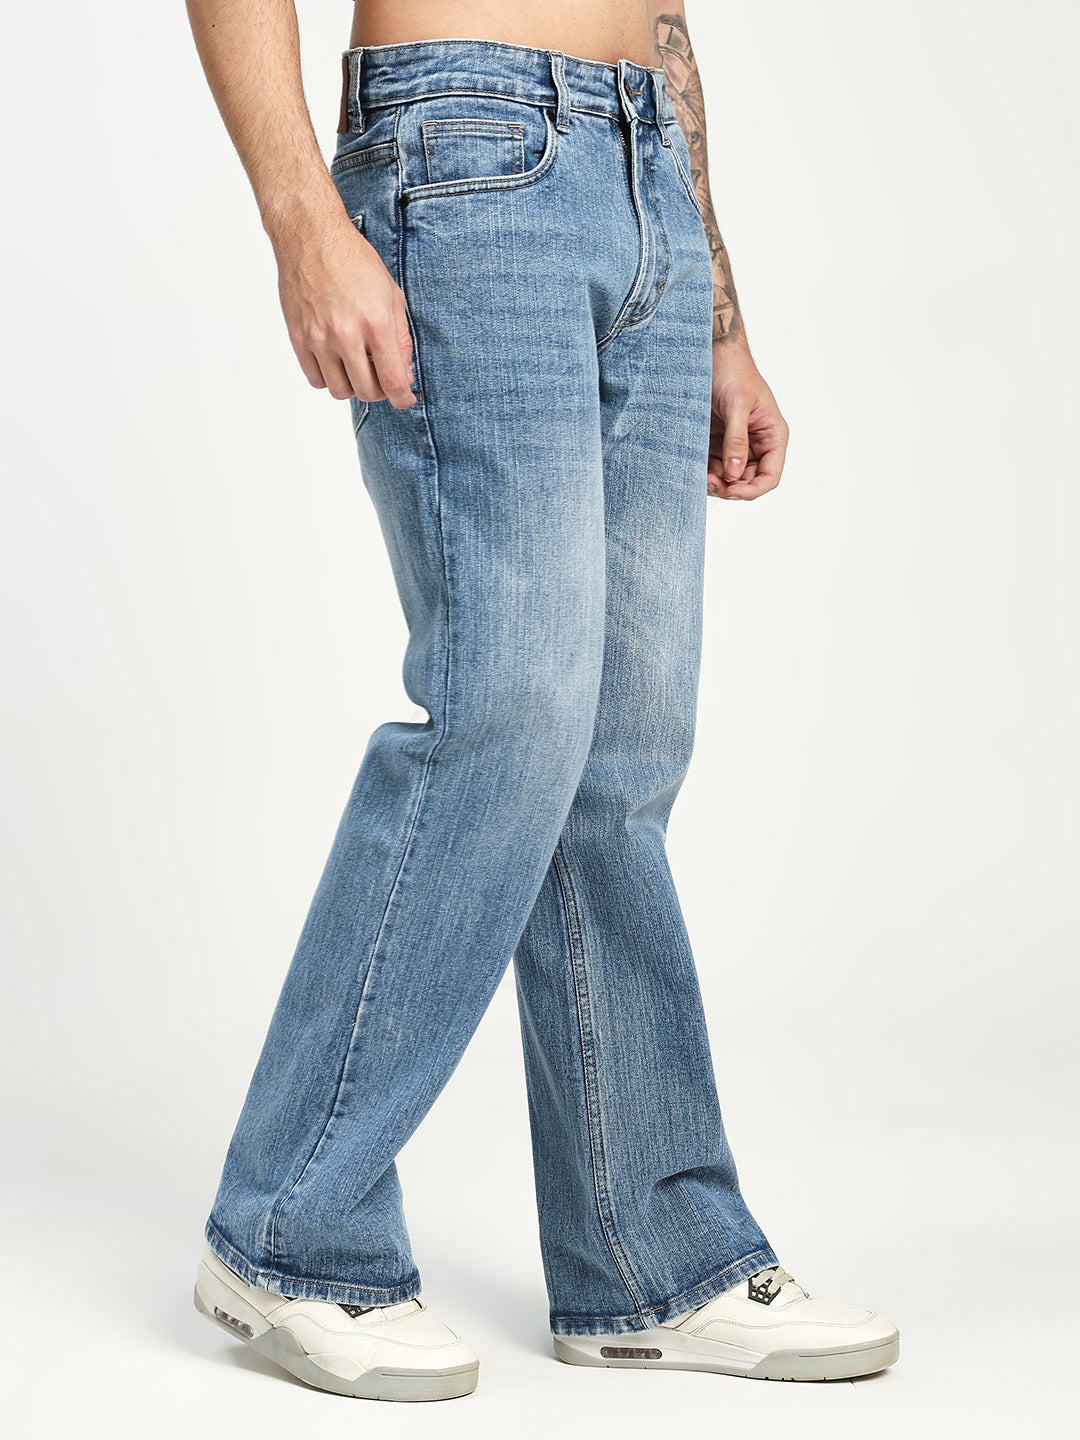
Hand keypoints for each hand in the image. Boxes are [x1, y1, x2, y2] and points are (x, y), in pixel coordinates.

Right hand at [275, 216, 415, 408]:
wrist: (311, 237)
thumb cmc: (354, 260)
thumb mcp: (391, 294)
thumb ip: (401, 338)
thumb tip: (404, 373)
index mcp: (375, 322)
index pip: (393, 381)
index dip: (403, 398)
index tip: (405, 399)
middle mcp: (346, 334)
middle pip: (366, 392)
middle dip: (379, 390)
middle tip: (380, 376)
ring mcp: (319, 338)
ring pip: (340, 391)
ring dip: (353, 385)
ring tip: (356, 365)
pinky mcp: (298, 338)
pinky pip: (315, 379)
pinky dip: (329, 377)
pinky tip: (336, 360)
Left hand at [707, 345, 787, 498]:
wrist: (710, 352)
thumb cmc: (732, 370)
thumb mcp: (736, 405)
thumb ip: (736, 440)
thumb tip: (734, 473)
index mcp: (772, 434)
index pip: (770, 475)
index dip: (752, 489)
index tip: (731, 490)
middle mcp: (757, 443)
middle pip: (748, 481)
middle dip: (729, 488)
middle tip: (708, 483)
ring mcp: (736, 444)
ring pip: (728, 478)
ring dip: (714, 483)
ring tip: (698, 477)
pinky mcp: (717, 442)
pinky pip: (712, 466)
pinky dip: (704, 472)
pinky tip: (693, 469)